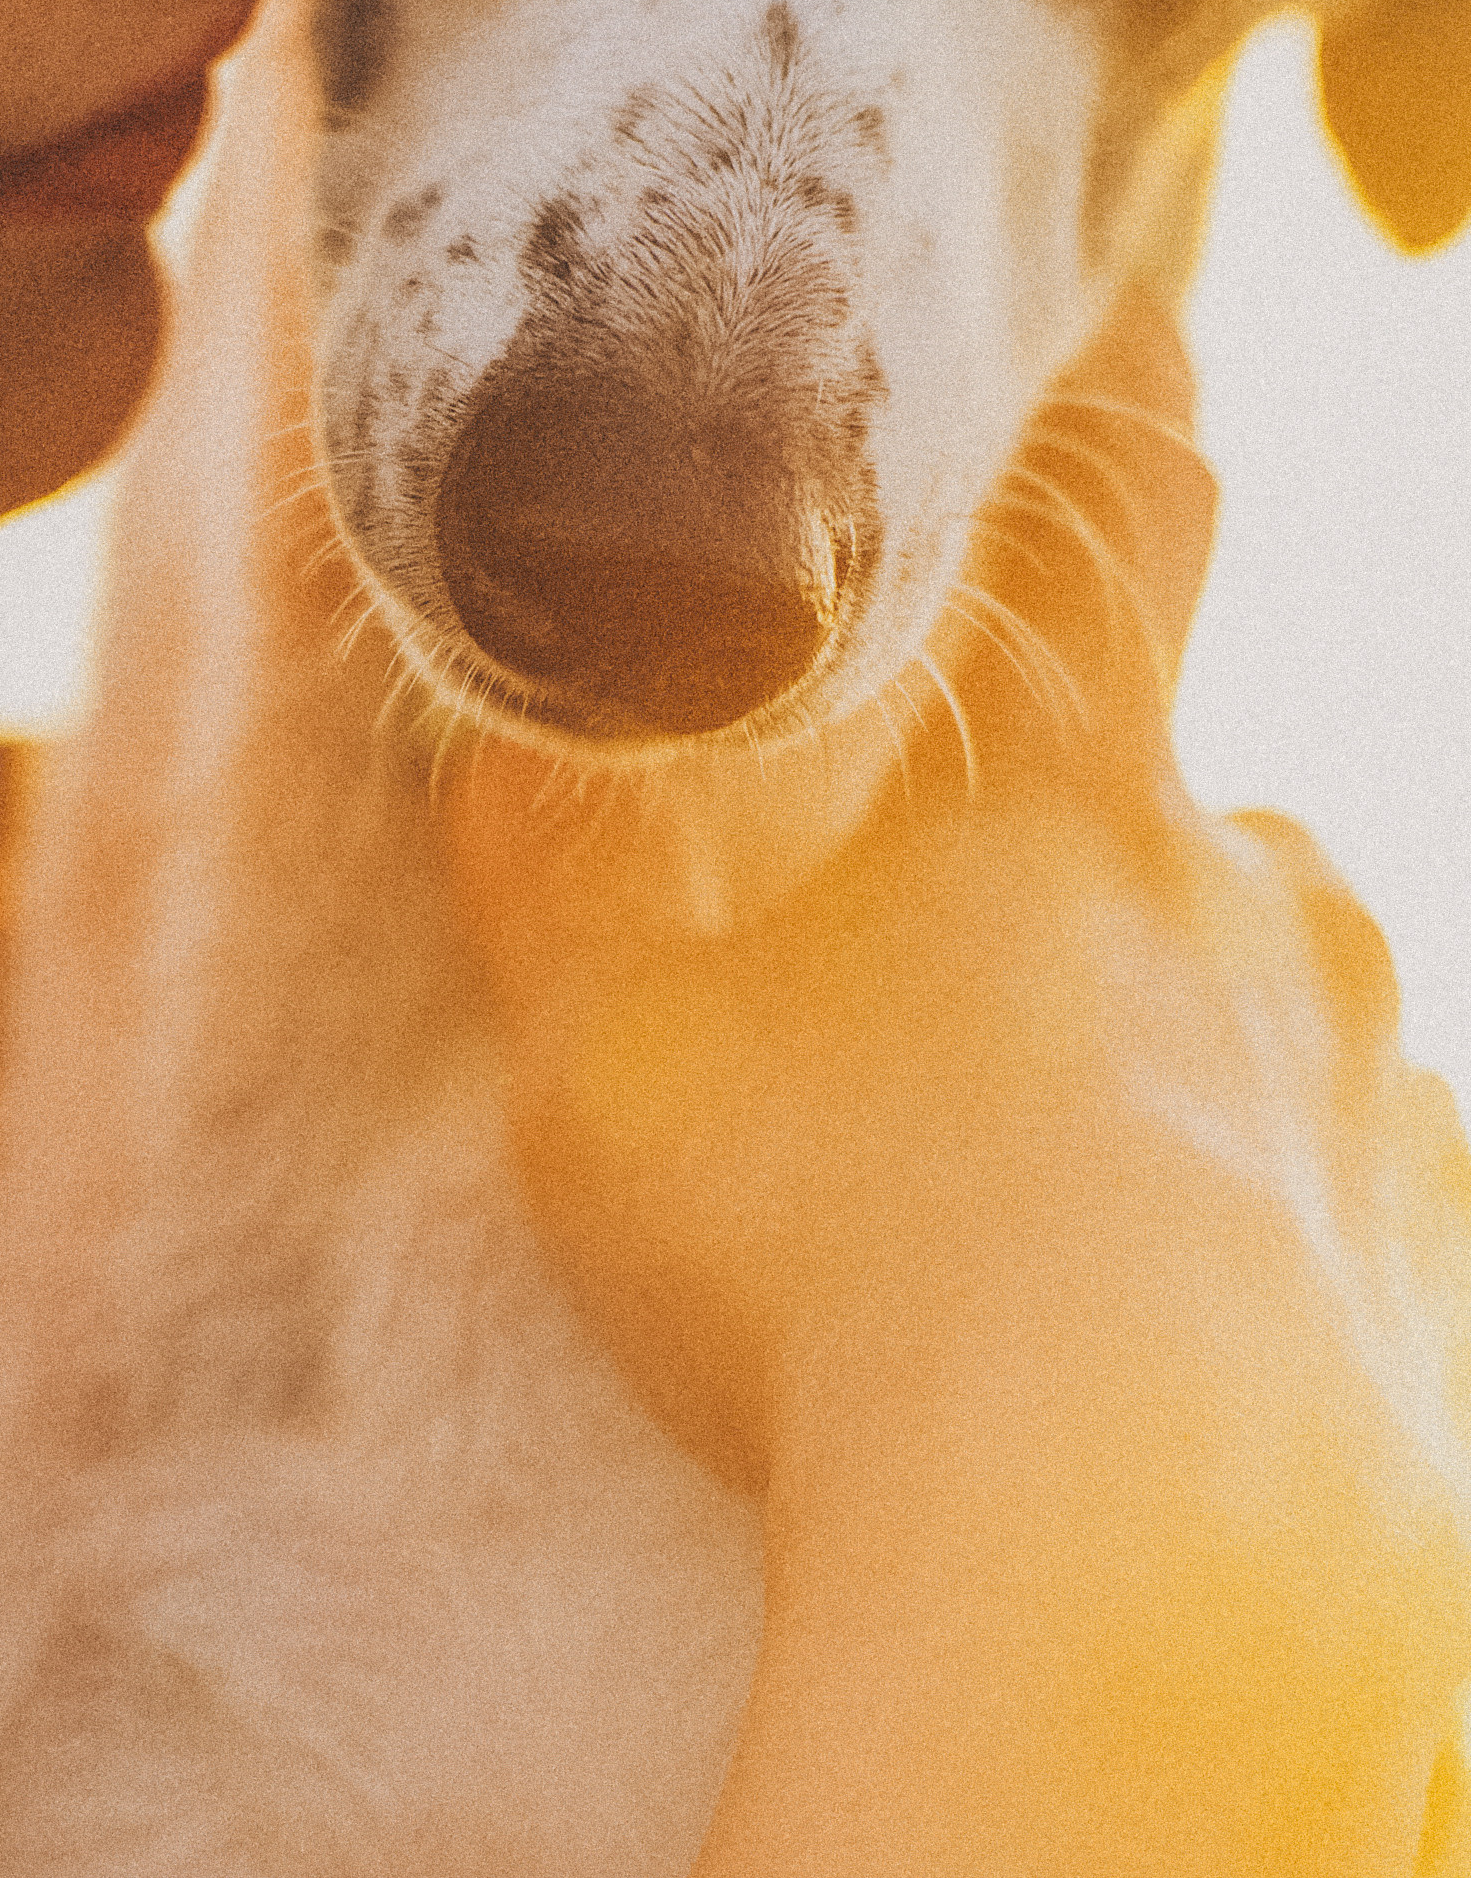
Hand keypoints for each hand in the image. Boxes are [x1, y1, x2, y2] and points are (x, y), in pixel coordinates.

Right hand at [444, 292, 1470, 1877]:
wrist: (1122, 1554)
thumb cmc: (827, 1265)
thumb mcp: (608, 1058)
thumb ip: (546, 879)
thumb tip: (500, 734)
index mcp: (1062, 809)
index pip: (1127, 519)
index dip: (1128, 407)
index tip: (1147, 323)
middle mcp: (1257, 909)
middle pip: (1196, 813)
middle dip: (1091, 868)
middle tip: (955, 999)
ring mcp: (1367, 1089)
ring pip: (1287, 1004)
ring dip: (1187, 1045)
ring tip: (1050, 1195)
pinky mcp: (1430, 1274)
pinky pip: (1352, 1194)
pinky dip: (1268, 1218)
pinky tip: (1168, 1338)